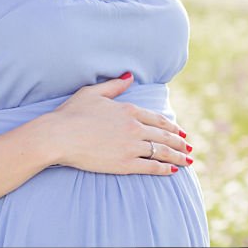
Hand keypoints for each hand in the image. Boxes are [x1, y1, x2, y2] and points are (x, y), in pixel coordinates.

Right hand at [44, 73, 192, 174]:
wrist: (59, 136)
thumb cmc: (71, 114)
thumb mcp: (92, 93)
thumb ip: (114, 86)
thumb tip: (130, 76)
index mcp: (128, 110)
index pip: (157, 119)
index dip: (171, 126)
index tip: (179, 132)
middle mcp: (134, 128)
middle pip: (164, 135)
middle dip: (179, 142)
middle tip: (189, 147)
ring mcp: (131, 146)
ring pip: (162, 151)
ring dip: (178, 156)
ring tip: (188, 160)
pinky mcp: (125, 163)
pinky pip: (151, 166)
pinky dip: (164, 169)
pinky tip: (173, 171)